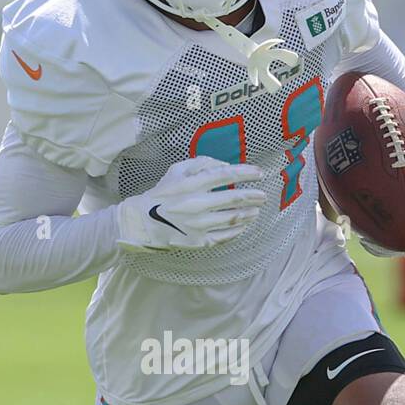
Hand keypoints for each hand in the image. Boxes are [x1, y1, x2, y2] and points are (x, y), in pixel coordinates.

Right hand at [116, 156, 265, 251]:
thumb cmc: (161, 194)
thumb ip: (201, 164)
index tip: (260, 173)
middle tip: (263, 196)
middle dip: (253, 196)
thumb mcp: (177, 171)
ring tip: (256, 210)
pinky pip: (224, 236)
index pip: (225, 175)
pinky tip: (244, 226)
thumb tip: (225, 166)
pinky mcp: (198, 241)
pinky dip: (237, 231)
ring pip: (232, 218)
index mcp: (191, 184)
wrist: (142, 223)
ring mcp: (199, 224)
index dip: (246, 173)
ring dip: (248, 214)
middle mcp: (197, 204)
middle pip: (234, 198)